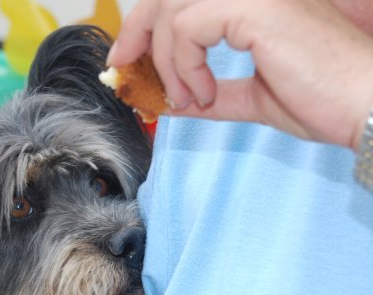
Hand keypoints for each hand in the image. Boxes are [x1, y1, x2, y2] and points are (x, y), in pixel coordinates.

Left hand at [108, 0, 372, 149]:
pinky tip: (204, 93)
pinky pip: (188, 27)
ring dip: (167, 63)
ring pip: (172, 12)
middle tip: (122, 68)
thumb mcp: (250, 96)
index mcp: (252, 2)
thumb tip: (172, 100)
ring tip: (188, 98)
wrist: (362, 107)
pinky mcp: (256, 6)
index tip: (125, 58)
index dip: (144, 23)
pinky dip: (184, 66)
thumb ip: (211, 92)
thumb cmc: (322, 99)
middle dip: (136, 31)